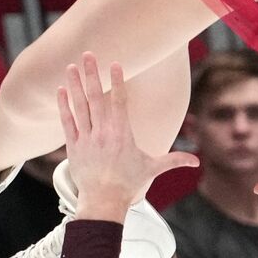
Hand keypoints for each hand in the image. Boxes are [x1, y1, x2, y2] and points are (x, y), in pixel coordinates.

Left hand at [59, 53, 198, 222]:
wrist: (103, 202)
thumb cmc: (128, 184)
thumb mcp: (152, 169)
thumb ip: (174, 160)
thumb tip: (197, 161)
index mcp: (123, 134)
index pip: (120, 102)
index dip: (118, 81)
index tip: (115, 63)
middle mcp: (104, 132)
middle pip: (97, 98)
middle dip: (92, 74)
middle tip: (87, 54)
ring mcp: (87, 139)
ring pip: (80, 106)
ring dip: (75, 85)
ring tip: (71, 67)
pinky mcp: (74, 147)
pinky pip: (68, 122)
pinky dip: (64, 106)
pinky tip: (61, 90)